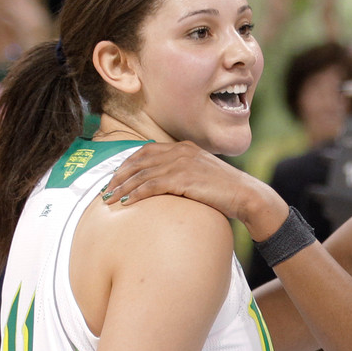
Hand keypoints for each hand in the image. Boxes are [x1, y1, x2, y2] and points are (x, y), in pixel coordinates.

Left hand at [102, 141, 287, 234]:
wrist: (246, 195)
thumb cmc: (225, 192)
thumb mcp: (201, 178)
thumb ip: (183, 176)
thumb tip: (166, 188)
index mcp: (183, 148)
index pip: (146, 152)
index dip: (127, 165)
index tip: (115, 178)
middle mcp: (180, 151)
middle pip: (139, 161)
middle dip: (119, 176)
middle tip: (105, 190)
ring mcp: (182, 164)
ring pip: (142, 174)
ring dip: (122, 187)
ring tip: (109, 200)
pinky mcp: (184, 179)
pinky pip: (152, 185)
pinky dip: (136, 194)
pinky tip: (127, 203)